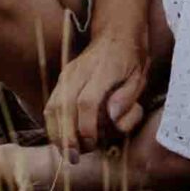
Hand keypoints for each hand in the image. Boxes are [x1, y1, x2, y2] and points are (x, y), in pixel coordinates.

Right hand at [43, 33, 147, 158]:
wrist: (116, 33)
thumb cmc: (131, 59)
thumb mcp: (139, 76)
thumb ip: (127, 97)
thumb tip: (112, 117)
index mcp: (103, 70)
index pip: (87, 102)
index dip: (86, 127)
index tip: (91, 144)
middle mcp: (79, 72)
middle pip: (63, 107)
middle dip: (66, 136)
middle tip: (74, 157)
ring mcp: (67, 74)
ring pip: (52, 107)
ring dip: (56, 133)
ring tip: (66, 152)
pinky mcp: (62, 79)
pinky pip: (50, 104)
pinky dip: (52, 124)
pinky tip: (60, 138)